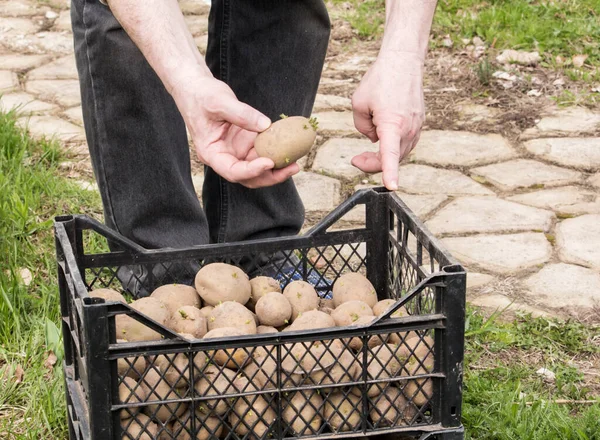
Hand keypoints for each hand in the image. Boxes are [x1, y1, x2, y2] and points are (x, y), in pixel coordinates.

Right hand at [171, 75, 298, 187]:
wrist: (197, 89)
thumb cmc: (202, 95)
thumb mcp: (219, 101)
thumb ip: (241, 114)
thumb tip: (266, 125)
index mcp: (211, 153)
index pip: (232, 171)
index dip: (251, 171)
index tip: (268, 162)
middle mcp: (225, 157)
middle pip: (248, 177)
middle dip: (270, 176)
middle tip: (292, 168)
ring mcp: (236, 152)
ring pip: (258, 169)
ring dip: (276, 169)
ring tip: (295, 163)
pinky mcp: (245, 143)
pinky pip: (262, 153)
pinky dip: (276, 153)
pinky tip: (291, 150)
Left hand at [351, 52, 425, 189]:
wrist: (403, 61)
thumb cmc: (380, 80)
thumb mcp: (358, 104)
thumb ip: (361, 127)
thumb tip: (373, 138)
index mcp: (392, 124)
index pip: (390, 155)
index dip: (390, 173)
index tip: (392, 187)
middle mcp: (408, 128)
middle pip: (391, 159)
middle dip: (372, 163)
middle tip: (356, 160)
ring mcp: (416, 127)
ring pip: (399, 153)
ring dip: (382, 155)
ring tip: (366, 148)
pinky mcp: (419, 124)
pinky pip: (405, 143)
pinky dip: (392, 146)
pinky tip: (382, 135)